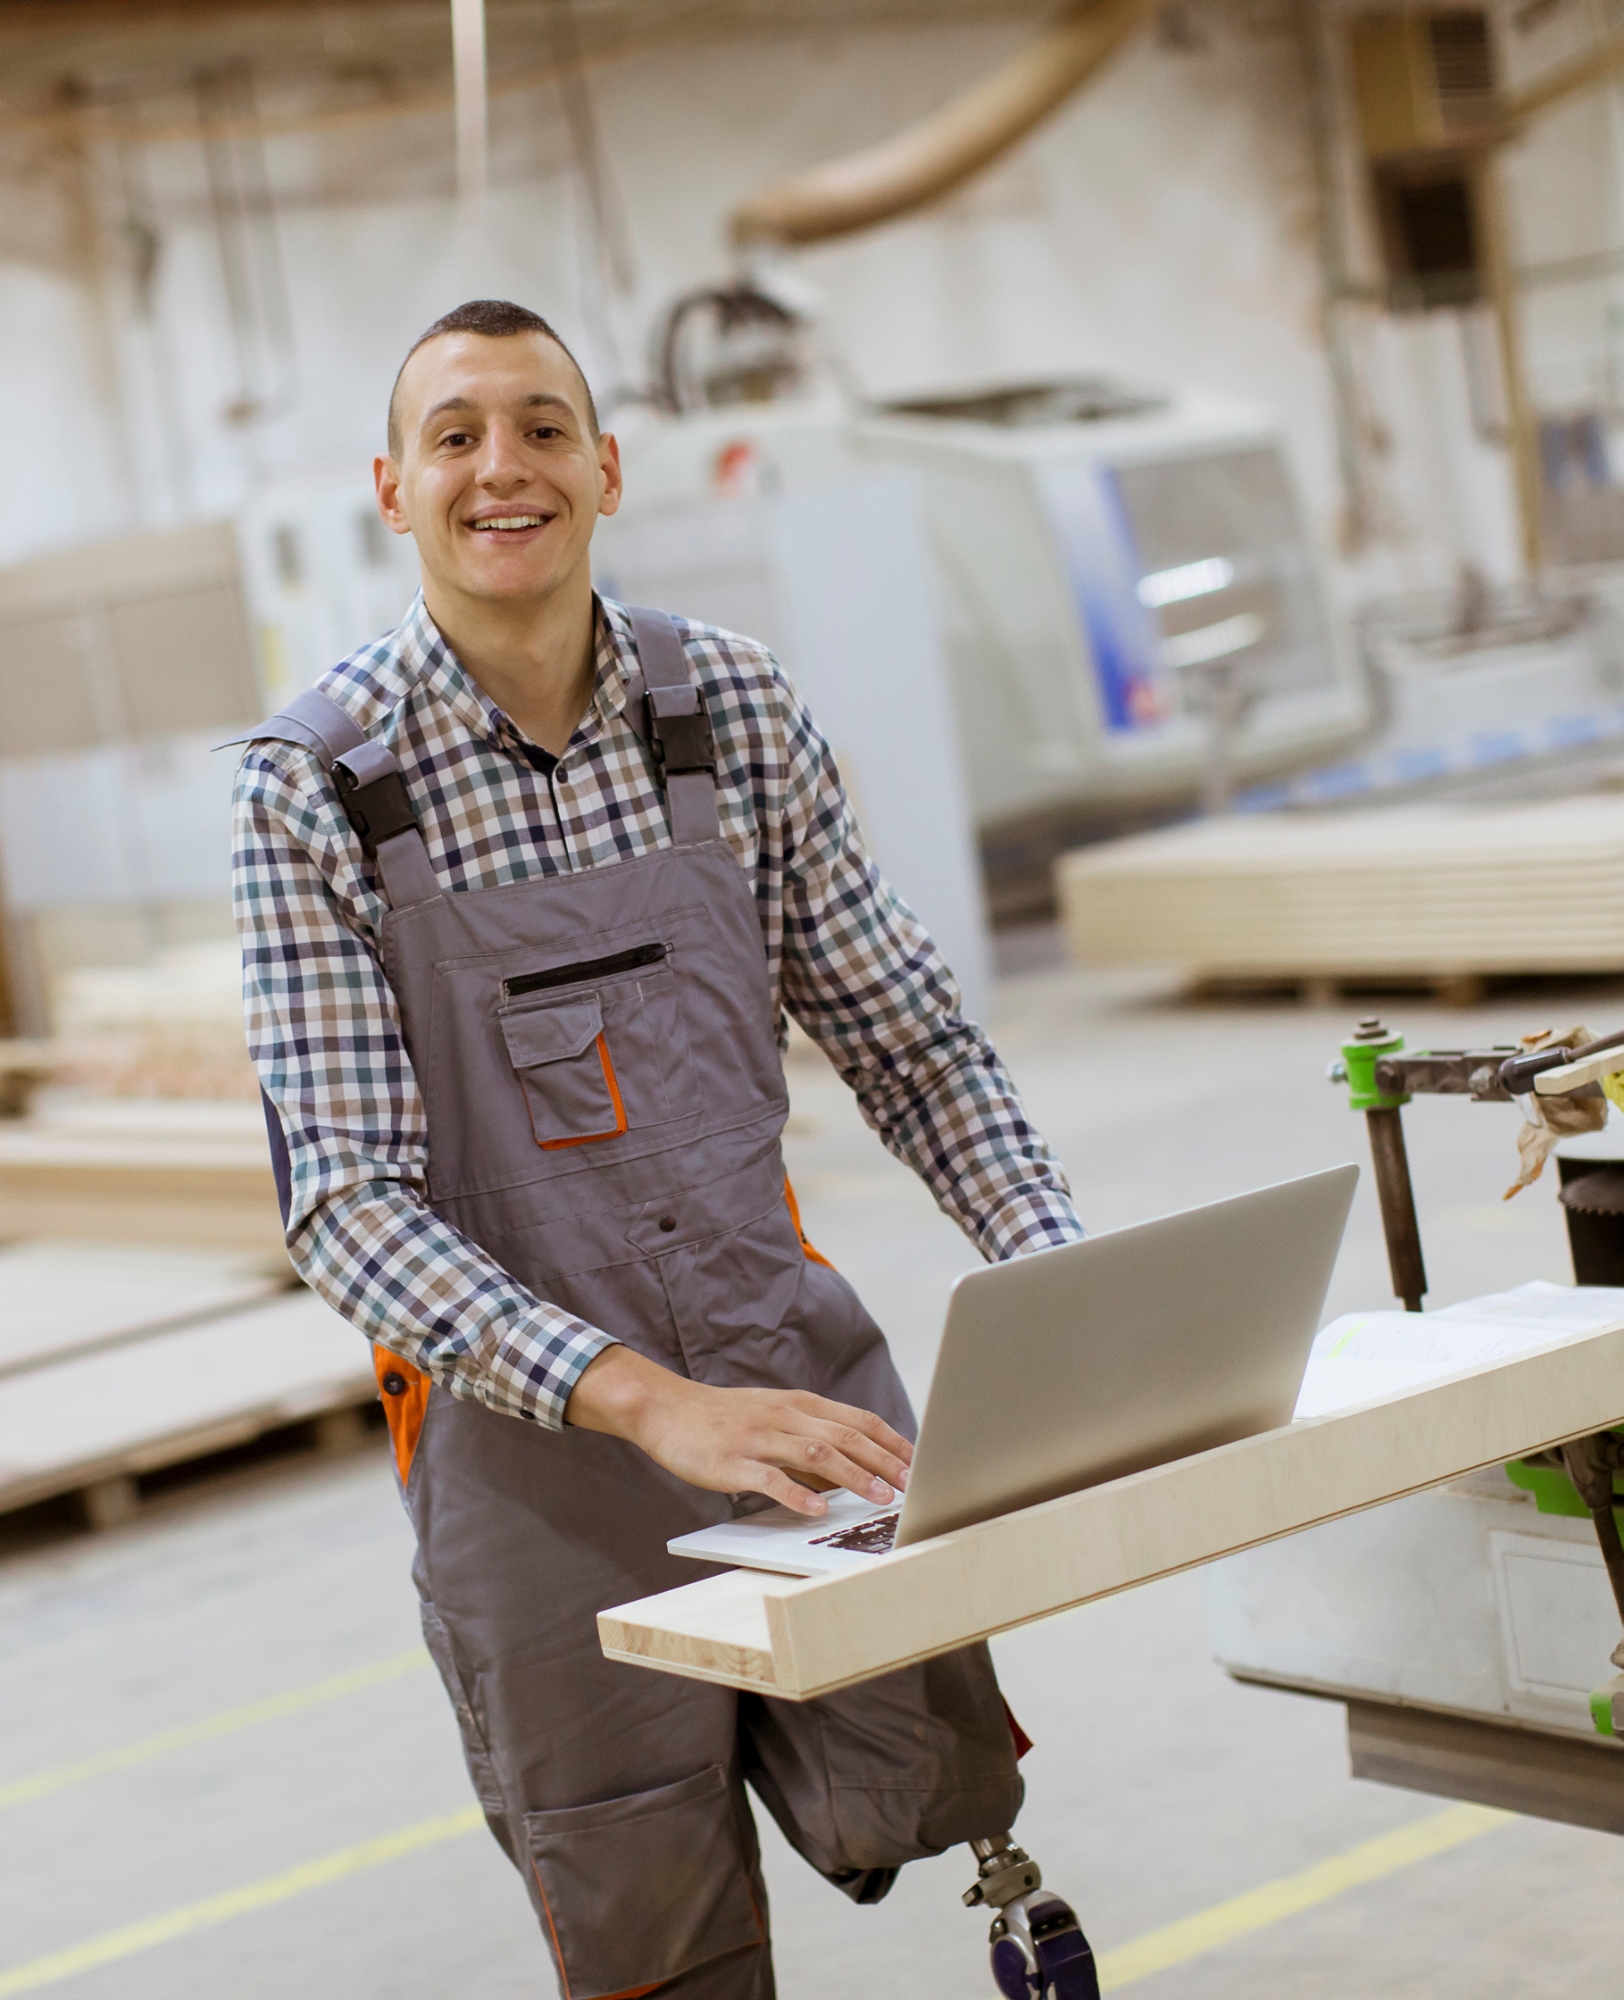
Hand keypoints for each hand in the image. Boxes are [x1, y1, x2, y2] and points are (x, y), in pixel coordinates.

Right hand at [565, 1345, 911, 1517]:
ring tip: (881, 1498)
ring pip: (817, 1454)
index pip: (859, 1421)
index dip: (893, 1442)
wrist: (667, 1409)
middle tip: (914, 1485)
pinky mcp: (733, 1461)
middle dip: (886, 1462)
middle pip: (847, 1437)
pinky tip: (817, 1509)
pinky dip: (797, 1493)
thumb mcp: (775, 1418)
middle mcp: (786, 1417)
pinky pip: (770, 1478)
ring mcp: (760, 1438)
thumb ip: (812, 1439)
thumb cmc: (726, 1419)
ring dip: (854, 1476)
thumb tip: (854, 1469)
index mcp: (800, 1405)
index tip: (921, 1463)